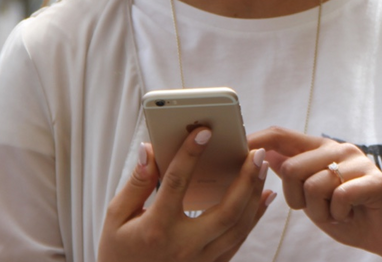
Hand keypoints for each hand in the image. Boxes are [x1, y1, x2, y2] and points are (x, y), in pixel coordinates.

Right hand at [98, 128, 272, 261]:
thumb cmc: (119, 252)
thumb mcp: (117, 218)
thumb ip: (136, 184)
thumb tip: (150, 150)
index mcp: (156, 229)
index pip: (176, 184)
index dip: (190, 156)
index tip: (204, 132)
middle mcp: (183, 246)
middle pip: (226, 211)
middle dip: (246, 179)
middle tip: (257, 153)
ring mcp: (200, 260)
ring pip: (238, 227)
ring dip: (254, 195)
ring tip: (263, 168)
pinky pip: (239, 240)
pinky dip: (254, 217)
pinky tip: (263, 196)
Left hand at [249, 127, 381, 261]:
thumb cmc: (351, 216)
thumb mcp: (313, 198)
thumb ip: (294, 175)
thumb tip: (266, 152)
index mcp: (324, 150)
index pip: (283, 135)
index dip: (258, 140)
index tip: (238, 149)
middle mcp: (341, 149)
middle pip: (291, 166)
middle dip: (296, 199)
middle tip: (318, 210)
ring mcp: (360, 163)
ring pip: (312, 184)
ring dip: (319, 210)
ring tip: (337, 213)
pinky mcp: (375, 180)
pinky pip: (337, 196)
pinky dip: (338, 214)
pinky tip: (350, 214)